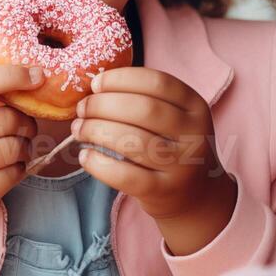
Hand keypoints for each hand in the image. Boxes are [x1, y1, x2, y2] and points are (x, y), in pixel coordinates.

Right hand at [0, 64, 41, 253]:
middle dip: (25, 124)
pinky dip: (18, 170)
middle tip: (25, 129)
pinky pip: (12, 175)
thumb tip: (34, 79)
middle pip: (6, 120)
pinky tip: (7, 170)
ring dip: (24, 149)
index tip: (38, 76)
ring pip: (12, 148)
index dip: (12, 76)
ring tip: (16, 151)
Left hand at [72, 67, 237, 255]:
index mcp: (195, 106)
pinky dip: (98, 164)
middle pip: (143, 109)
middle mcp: (194, 134)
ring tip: (79, 129)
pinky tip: (86, 156)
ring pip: (132, 141)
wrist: (195, 196)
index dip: (121, 79)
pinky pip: (125, 176)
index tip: (96, 84)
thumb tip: (95, 89)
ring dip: (96, 131)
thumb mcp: (173, 117)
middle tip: (82, 109)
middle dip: (103, 105)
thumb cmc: (172, 147)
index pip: (157, 82)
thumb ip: (143, 99)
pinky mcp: (163, 191)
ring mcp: (181, 165)